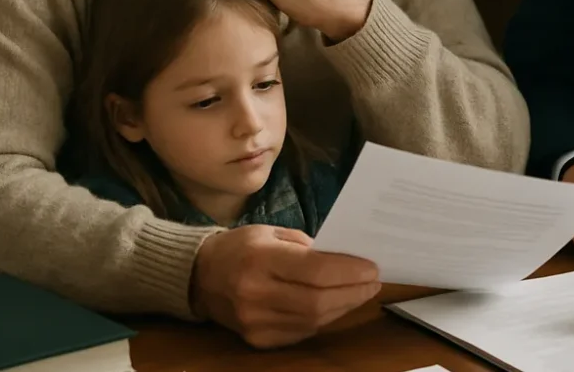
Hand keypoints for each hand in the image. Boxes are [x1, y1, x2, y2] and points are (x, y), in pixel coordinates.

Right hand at [190, 225, 380, 348]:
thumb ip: (308, 246)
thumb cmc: (241, 246)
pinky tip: (337, 305)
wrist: (200, 277)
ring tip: (361, 292)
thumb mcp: (272, 232)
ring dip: (343, 306)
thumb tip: (347, 259)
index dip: (348, 272)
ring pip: (313, 320)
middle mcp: (255, 293)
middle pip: (318, 300)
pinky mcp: (257, 340)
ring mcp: (255, 321)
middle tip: (374, 281)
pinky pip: (301, 331)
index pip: (314, 271)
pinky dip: (324, 318)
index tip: (372, 267)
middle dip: (353, 292)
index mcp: (260, 259)